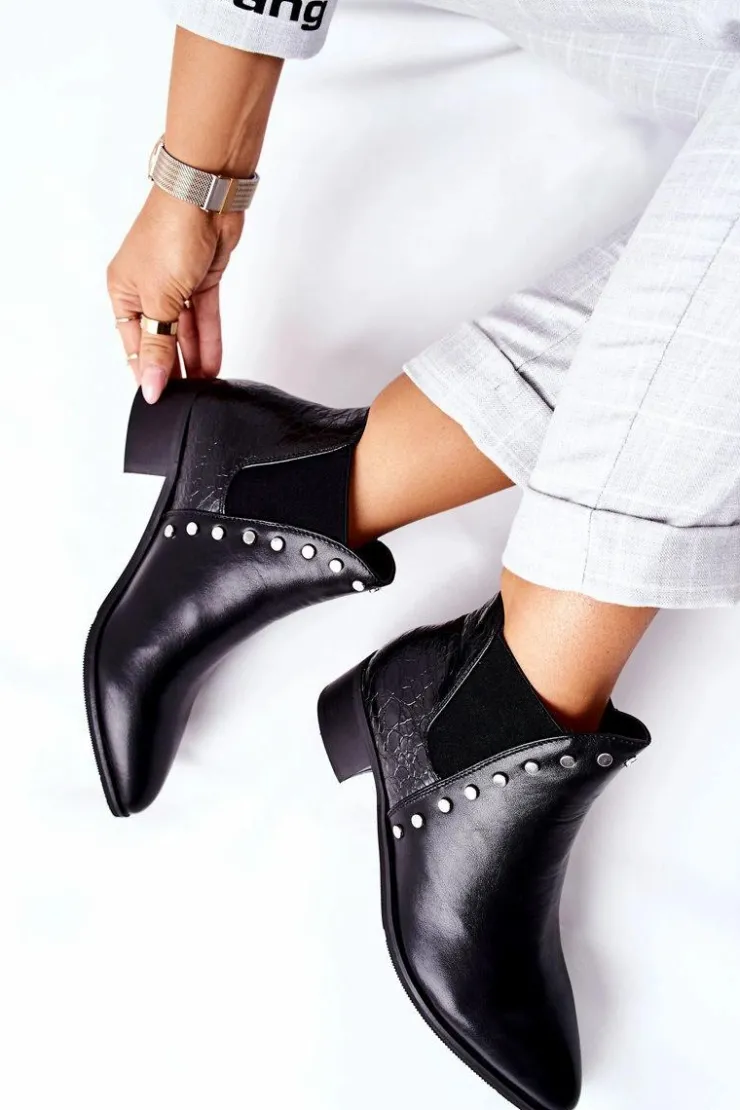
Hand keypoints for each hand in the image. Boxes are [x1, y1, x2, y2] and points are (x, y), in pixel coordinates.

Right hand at [107, 187, 244, 403]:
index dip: (147, 372)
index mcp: (123, 292)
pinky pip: (204, 318)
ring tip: (203, 389)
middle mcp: (147, 289)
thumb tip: (150, 385)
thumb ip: (158, 346)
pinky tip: (213, 365)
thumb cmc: (169, 233)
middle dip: (173, 368)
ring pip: (185, 331)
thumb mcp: (159, 299)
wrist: (205, 196)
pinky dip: (209, 340)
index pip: (135, 344)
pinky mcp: (201, 281)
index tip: (160, 399)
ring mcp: (176, 285)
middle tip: (186, 398)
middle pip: (161, 339)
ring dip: (194, 358)